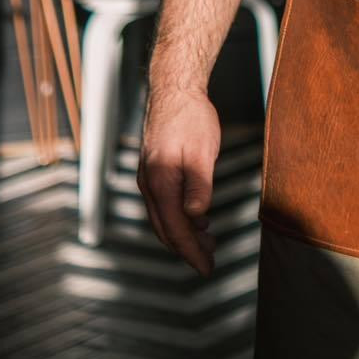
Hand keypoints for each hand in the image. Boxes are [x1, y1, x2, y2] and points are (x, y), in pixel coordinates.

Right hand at [138, 87, 220, 276]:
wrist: (174, 89)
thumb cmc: (191, 117)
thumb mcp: (202, 151)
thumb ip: (199, 185)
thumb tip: (195, 216)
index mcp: (161, 183)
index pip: (176, 229)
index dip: (191, 252)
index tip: (207, 268)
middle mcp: (149, 185)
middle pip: (166, 229)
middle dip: (188, 249)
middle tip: (210, 261)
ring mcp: (148, 178)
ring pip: (163, 218)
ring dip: (184, 234)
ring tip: (208, 242)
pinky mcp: (152, 170)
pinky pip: (163, 204)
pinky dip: (178, 217)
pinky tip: (197, 216)